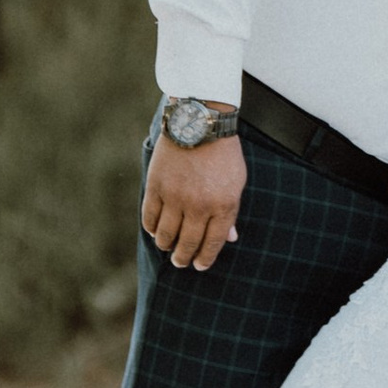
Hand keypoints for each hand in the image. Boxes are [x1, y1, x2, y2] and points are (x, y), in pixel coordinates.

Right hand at [142, 129, 244, 270]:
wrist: (199, 122)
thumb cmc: (222, 153)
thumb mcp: (237, 182)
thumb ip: (231, 212)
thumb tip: (230, 239)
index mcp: (223, 205)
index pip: (212, 243)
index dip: (204, 259)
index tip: (199, 265)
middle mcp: (199, 205)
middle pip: (187, 244)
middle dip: (183, 258)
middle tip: (180, 262)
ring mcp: (175, 197)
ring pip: (166, 235)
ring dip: (166, 246)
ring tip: (168, 248)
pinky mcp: (156, 186)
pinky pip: (150, 217)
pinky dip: (152, 228)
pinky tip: (156, 230)